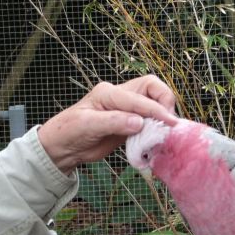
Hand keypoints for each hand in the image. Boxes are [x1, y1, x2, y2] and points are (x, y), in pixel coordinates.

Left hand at [37, 75, 177, 173]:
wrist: (63, 147)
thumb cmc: (69, 132)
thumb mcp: (87, 126)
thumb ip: (114, 122)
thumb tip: (139, 122)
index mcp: (108, 92)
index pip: (138, 97)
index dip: (155, 110)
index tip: (170, 123)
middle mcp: (120, 95)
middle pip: (151, 87)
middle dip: (165, 101)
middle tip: (170, 123)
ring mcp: (126, 108)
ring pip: (153, 101)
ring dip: (163, 113)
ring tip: (167, 131)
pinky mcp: (129, 122)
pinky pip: (149, 118)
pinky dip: (158, 125)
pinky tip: (159, 136)